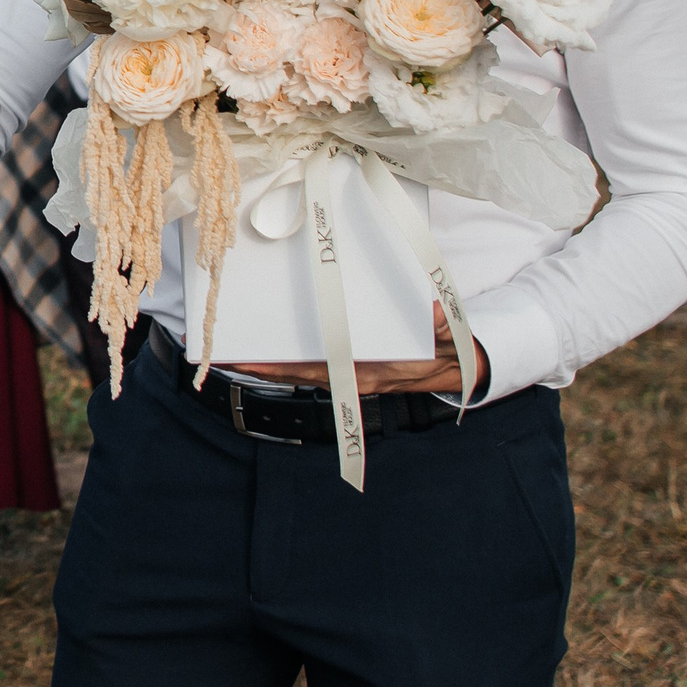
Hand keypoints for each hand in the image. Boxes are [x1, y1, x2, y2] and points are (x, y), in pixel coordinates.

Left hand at [224, 305, 486, 396]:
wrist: (462, 364)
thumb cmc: (449, 348)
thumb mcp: (447, 335)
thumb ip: (440, 324)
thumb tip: (434, 312)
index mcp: (371, 371)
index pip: (316, 370)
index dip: (281, 368)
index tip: (249, 363)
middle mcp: (354, 375)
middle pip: (297, 373)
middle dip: (262, 367)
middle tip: (224, 355)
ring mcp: (352, 372)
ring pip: (301, 370)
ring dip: (271, 363)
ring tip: (238, 351)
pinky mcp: (353, 365)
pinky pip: (314, 364)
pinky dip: (290, 359)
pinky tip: (274, 348)